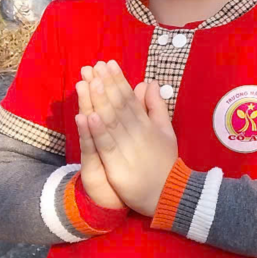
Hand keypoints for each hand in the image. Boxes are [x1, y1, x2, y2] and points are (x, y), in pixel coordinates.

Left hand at [74, 61, 179, 217]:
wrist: (168, 194)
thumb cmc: (165, 161)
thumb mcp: (166, 131)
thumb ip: (156, 107)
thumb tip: (150, 82)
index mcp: (149, 124)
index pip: (131, 98)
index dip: (119, 81)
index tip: (108, 64)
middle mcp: (139, 133)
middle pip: (119, 106)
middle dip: (106, 85)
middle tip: (94, 67)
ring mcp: (128, 149)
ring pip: (111, 122)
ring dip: (99, 102)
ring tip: (89, 83)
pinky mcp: (118, 166)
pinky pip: (106, 146)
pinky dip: (97, 131)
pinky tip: (88, 116)